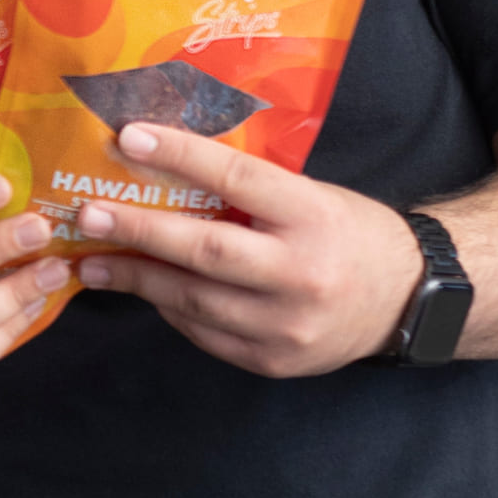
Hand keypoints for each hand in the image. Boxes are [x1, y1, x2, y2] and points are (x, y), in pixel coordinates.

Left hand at [75, 122, 424, 375]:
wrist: (410, 301)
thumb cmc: (347, 234)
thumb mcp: (313, 196)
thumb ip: (250, 191)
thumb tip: (166, 164)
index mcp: (314, 216)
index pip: (237, 179)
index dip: (179, 156)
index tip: (127, 138)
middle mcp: (302, 272)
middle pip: (206, 250)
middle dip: (139, 231)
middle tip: (87, 215)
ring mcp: (288, 324)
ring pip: (195, 300)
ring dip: (137, 279)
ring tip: (92, 262)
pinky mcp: (275, 360)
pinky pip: (205, 334)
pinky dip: (170, 311)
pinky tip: (145, 291)